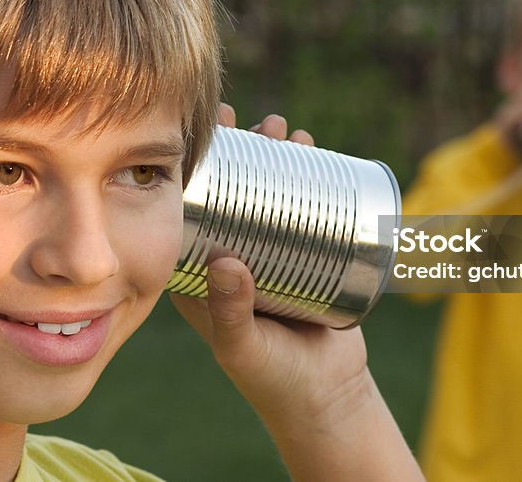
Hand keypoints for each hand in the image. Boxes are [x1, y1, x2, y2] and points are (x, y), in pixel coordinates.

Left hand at [171, 104, 421, 479]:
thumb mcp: (242, 346)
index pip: (193, 208)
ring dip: (279, 158)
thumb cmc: (274, 379)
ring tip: (290, 133)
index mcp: (201, 271)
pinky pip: (305, 208)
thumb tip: (227, 261)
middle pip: (236, 190)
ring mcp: (270, 253)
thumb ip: (231, 311)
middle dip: (245, 151)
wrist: (328, 397)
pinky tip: (315, 154)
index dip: (199, 168)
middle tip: (257, 124)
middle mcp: (232, 254)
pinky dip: (310, 178)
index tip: (208, 132)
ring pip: (271, 193)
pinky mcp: (307, 257)